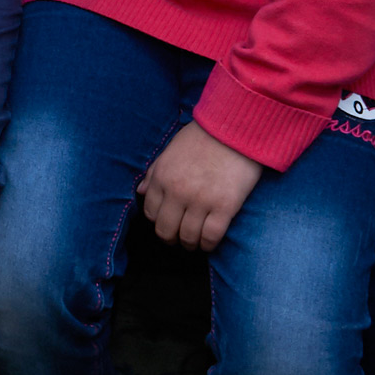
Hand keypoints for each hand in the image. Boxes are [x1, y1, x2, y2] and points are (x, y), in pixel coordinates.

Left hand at [137, 120, 264, 250]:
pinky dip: (208, 245)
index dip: (158, 221)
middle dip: (171, 239)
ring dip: (190, 245)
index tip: (168, 222)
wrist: (235, 129)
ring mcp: (201, 201)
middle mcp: (177, 192)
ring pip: (188, 238)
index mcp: (162, 177)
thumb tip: (140, 191)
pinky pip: (210, 237)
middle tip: (179, 239)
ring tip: (195, 243)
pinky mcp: (224, 207)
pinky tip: (209, 242)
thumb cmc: (202, 137)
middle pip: (166, 230)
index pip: (150, 213)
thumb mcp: (170, 150)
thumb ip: (154, 172)